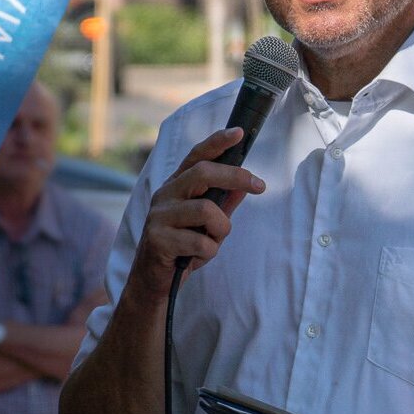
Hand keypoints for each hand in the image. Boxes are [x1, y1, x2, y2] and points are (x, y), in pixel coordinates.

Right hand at [132, 127, 265, 289]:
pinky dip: (209, 252)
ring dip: (221, 229)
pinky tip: (196, 258)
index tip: (238, 132)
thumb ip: (223, 204)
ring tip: (212, 241)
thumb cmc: (182, 248)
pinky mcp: (158, 239)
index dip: (216, 142)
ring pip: (206, 210)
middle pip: (203, 173)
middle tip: (259, 186)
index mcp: (176, 186)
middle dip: (235, 176)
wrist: (153, 281)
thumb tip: (245, 186)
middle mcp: (165, 195)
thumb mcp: (207, 224)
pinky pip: (201, 242)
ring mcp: (159, 216)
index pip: (196, 157)